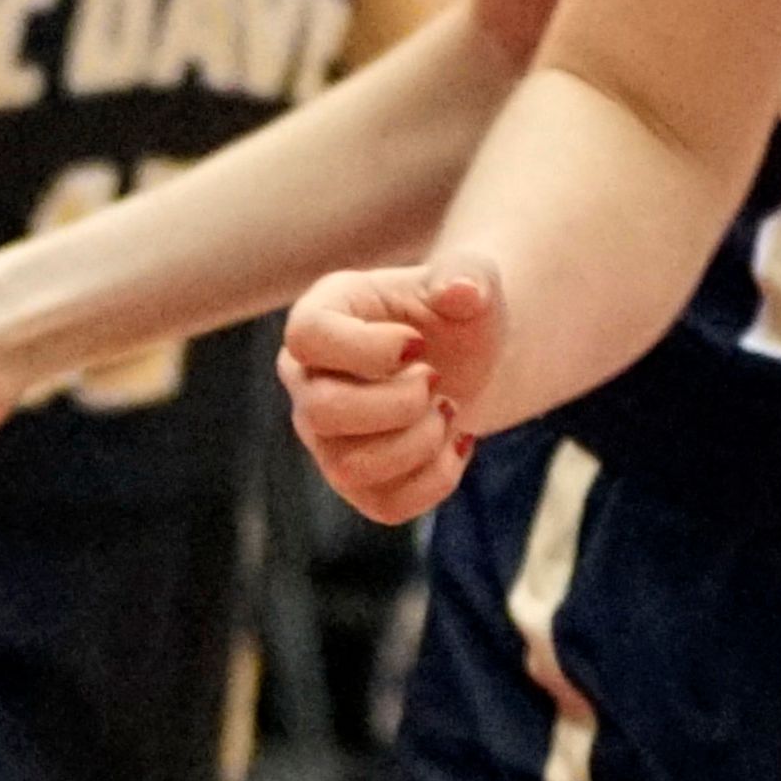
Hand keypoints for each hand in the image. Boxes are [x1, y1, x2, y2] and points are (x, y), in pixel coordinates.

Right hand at [278, 260, 500, 525]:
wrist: (473, 356)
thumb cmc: (458, 309)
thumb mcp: (471, 277)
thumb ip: (467, 276)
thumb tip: (461, 291)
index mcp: (323, 313)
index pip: (307, 337)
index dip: (365, 349)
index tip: (417, 344)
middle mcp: (309, 379)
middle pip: (321, 412)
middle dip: (398, 403)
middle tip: (437, 379)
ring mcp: (326, 437)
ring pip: (349, 468)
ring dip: (419, 442)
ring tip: (448, 408)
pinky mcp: (357, 482)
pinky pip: (385, 505)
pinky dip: (435, 478)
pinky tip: (457, 441)